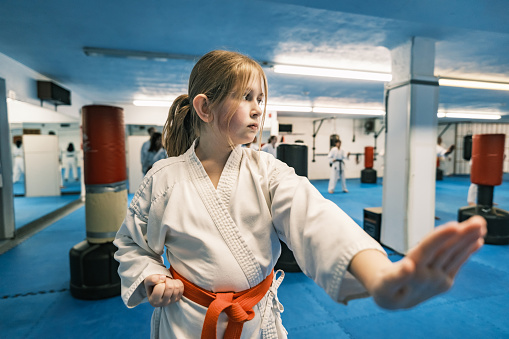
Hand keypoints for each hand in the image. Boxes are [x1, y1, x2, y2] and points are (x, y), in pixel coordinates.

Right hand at [144, 274, 183, 306]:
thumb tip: (163, 277)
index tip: (158, 281)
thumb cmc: (151, 285)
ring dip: (172, 281)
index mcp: (153, 301)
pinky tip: (172, 283)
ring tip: (167, 282)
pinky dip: (177, 282)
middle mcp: (163, 303)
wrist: (156, 289)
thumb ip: (152, 279)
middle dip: (167, 280)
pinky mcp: (177, 299)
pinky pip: (181, 287)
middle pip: (170, 287)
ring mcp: (171, 302)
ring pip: (177, 287)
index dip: (159, 281)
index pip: (160, 288)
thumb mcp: (148, 281)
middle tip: (164, 280)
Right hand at [369, 216, 485, 308]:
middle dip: (462, 235)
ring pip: (454, 256)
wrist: (394, 302)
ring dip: (469, 240)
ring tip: (480, 226)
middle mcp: (429, 276)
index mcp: (412, 273)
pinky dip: (468, 251)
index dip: (440, 237)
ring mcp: (439, 279)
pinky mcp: (445, 282)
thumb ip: (396, 276)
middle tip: (477, 222)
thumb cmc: (386, 287)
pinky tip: (478, 241)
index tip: (455, 226)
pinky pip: (457, 263)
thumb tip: (409, 266)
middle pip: (446, 251)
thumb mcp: (385, 284)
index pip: (427, 250)